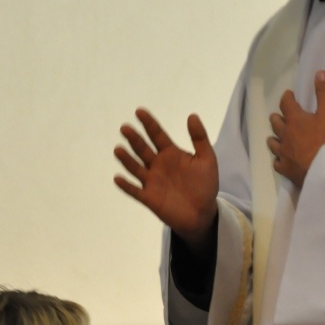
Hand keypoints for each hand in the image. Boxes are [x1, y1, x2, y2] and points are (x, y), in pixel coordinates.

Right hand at [115, 109, 218, 251]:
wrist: (203, 213)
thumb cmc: (205, 185)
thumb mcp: (207, 159)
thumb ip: (200, 138)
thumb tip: (192, 115)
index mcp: (170, 153)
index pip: (157, 135)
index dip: (149, 123)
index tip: (139, 112)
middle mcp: (157, 164)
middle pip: (143, 149)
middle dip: (134, 139)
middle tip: (125, 128)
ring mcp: (152, 181)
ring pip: (136, 168)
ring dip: (127, 159)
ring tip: (118, 150)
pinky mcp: (149, 198)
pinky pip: (135, 191)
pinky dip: (126, 186)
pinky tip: (118, 179)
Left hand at [267, 71, 324, 187]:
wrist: (324, 170)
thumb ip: (324, 92)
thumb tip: (320, 72)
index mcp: (294, 119)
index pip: (285, 103)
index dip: (286, 97)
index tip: (289, 95)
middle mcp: (284, 134)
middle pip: (275, 122)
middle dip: (278, 117)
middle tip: (283, 116)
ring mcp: (282, 152)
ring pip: (272, 142)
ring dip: (275, 137)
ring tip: (278, 137)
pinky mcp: (284, 168)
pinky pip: (276, 162)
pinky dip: (278, 159)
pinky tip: (281, 159)